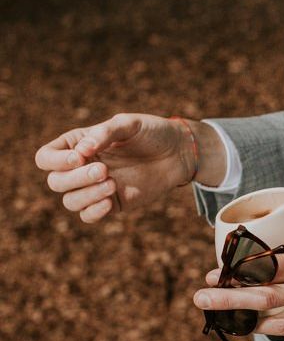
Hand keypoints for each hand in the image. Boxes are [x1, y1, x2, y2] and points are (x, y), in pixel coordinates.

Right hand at [35, 113, 226, 222]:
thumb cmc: (153, 133)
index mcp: (78, 144)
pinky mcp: (113, 203)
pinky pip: (89, 216)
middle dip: (76, 178)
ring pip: (70, 201)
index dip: (56, 161)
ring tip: (113, 183)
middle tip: (104, 170)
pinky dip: (94, 212)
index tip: (80, 158)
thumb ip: (105, 133)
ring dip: (86, 195)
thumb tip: (82, 151)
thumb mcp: (130, 124)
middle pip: (56, 182)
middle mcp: (82, 167)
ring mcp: (96, 187)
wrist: (180, 152)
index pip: (46, 157)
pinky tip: (111, 202)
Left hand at [193, 216, 283, 340]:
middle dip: (227, 301)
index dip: (237, 272)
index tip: (216, 270)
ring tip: (222, 317)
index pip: (269, 269)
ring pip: (277, 324)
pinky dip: (275, 331)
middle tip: (200, 299)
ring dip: (246, 321)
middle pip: (264, 299)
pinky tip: (259, 327)